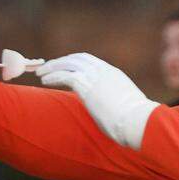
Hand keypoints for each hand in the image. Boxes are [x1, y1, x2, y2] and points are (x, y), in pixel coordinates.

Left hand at [35, 53, 158, 148]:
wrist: (138, 121)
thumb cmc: (135, 121)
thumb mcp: (126, 106)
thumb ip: (116, 102)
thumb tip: (113, 112)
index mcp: (114, 74)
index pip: (91, 61)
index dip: (75, 62)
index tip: (65, 67)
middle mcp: (104, 71)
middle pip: (77, 58)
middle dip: (61, 61)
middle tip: (49, 67)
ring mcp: (95, 77)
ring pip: (68, 64)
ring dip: (52, 67)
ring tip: (41, 74)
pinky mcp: (86, 86)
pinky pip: (64, 75)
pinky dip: (53, 76)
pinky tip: (45, 80)